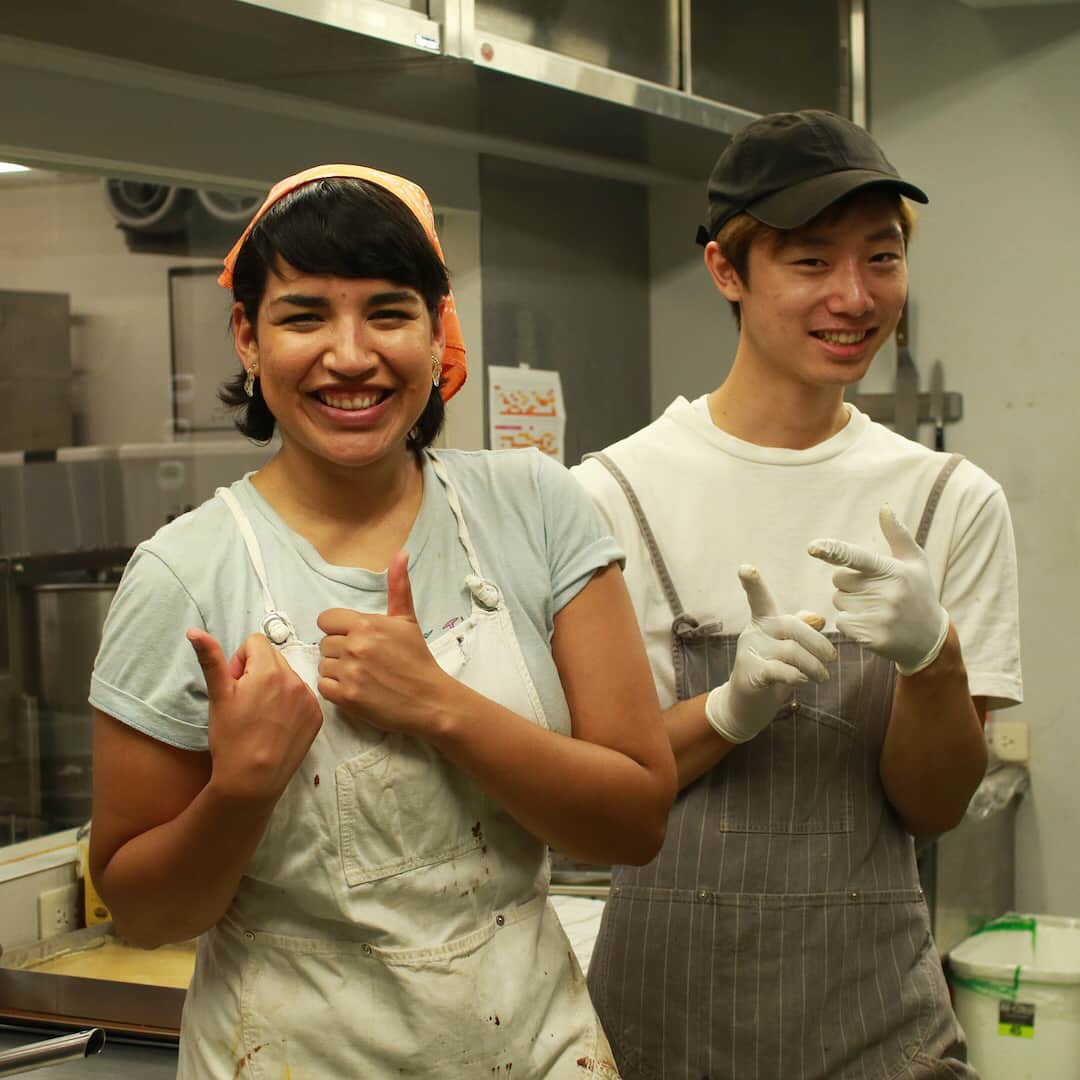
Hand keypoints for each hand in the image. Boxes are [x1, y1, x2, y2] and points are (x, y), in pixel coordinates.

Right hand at [187, 628, 322, 804]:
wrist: (252, 779)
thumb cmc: (231, 738)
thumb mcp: (218, 696)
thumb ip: (211, 658)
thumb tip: (195, 631)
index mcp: (269, 670)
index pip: (255, 642)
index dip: (239, 661)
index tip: (235, 684)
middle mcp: (294, 679)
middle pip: (272, 658)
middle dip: (256, 672)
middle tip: (245, 701)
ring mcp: (309, 698)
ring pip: (287, 677)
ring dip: (274, 687)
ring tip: (260, 715)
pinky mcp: (316, 716)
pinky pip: (301, 696)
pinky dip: (289, 704)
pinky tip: (275, 725)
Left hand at [317, 551, 452, 737]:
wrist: (429, 699)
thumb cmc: (417, 659)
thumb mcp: (407, 620)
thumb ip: (398, 586)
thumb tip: (401, 553)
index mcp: (365, 624)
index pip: (326, 620)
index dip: (338, 629)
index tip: (355, 639)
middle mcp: (354, 646)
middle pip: (324, 644)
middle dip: (340, 651)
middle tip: (364, 660)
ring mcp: (349, 672)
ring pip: (323, 665)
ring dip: (337, 671)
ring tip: (362, 675)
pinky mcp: (346, 697)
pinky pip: (323, 687)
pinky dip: (336, 690)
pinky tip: (356, 689)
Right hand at [704, 565, 835, 744]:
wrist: (746, 706)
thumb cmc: (772, 672)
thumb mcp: (787, 648)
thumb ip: (801, 630)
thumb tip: (819, 617)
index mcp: (763, 622)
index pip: (758, 598)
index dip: (752, 583)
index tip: (745, 568)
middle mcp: (753, 632)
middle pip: (791, 626)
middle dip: (818, 643)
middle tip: (832, 659)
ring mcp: (749, 653)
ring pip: (791, 651)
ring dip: (814, 666)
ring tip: (823, 677)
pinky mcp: (750, 674)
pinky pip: (780, 671)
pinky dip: (796, 676)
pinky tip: (802, 681)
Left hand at [807, 504, 949, 675]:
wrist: (930, 638)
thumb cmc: (918, 592)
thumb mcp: (915, 562)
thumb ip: (897, 534)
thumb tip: (885, 507)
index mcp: (893, 570)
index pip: (856, 557)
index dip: (833, 550)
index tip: (813, 547)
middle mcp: (886, 593)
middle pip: (839, 580)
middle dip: (849, 584)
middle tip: (874, 592)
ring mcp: (879, 616)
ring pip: (839, 601)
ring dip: (850, 604)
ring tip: (875, 609)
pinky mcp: (872, 636)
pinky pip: (841, 623)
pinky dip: (850, 623)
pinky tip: (871, 624)